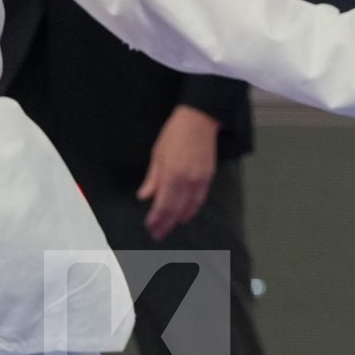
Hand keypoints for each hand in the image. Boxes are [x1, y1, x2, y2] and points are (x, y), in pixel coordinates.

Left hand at [138, 106, 219, 240]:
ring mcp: (201, 179)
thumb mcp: (157, 154)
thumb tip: (145, 196)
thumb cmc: (175, 134)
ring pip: (190, 207)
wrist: (200, 120)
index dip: (157, 219)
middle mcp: (188, 180)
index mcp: (172, 175)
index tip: (150, 228)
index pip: (163, 205)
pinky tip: (186, 213)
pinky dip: (192, 208)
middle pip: (176, 209)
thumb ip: (153, 178)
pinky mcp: (209, 176)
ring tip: (170, 227)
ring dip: (179, 218)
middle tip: (158, 235)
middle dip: (166, 224)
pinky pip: (200, 198)